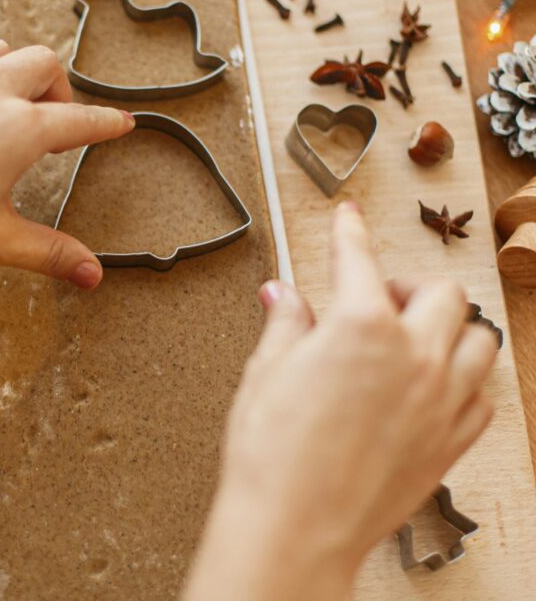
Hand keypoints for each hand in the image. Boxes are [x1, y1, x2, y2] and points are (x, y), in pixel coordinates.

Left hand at [0, 38, 133, 289]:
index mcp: (17, 130)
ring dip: (12, 70)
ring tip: (6, 105)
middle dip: (58, 89)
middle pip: (42, 64)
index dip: (105, 124)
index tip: (119, 124)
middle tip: (54, 122)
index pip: (79, 120)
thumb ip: (49, 252)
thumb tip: (92, 275)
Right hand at [185, 202, 496, 600]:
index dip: (350, 233)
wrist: (295, 526)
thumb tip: (283, 297)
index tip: (350, 221)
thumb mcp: (266, 373)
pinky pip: (481, 396)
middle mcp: (413, 356)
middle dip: (408, 287)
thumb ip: (286, 325)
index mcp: (361, 327)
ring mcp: (440, 400)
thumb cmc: (274, 457)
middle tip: (377, 299)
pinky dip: (462, 382)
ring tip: (413, 338)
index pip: (358, 259)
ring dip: (448, 329)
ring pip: (477, 339)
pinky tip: (430, 387)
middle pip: (441, 293)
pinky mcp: (451, 442)